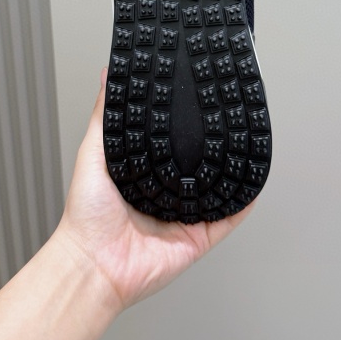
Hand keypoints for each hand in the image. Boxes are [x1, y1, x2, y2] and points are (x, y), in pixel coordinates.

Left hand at [57, 68, 254, 311]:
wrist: (94, 264)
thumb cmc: (87, 215)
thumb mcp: (92, 153)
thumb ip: (104, 117)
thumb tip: (108, 75)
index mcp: (143, 172)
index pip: (169, 142)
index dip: (182, 123)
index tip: (195, 98)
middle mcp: (165, 191)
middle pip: (195, 163)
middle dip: (210, 144)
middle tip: (226, 118)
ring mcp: (184, 215)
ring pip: (216, 188)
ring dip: (230, 170)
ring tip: (245, 144)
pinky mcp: (198, 237)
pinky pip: (228, 217)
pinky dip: (243, 202)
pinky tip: (253, 183)